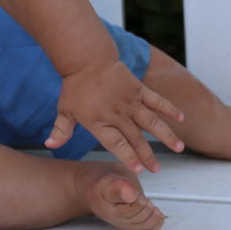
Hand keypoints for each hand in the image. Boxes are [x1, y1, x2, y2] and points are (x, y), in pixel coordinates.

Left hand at [45, 59, 185, 172]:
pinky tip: (181, 119)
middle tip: (157, 170)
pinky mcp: (138, 89)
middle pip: (135, 138)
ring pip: (151, 122)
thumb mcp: (64, 110)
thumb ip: (61, 130)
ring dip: (166, 136)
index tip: (139, 170)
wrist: (86, 59)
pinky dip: (169, 109)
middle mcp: (116, 114)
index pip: (116, 143)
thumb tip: (49, 145)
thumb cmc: (74, 86)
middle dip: (147, 155)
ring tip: (179, 148)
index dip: (128, 157)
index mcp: (99, 121)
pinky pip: (156, 100)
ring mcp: (129, 101)